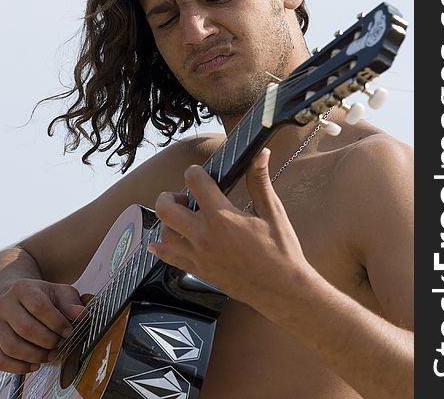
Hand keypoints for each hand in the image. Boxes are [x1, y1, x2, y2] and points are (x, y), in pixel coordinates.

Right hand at [0, 278, 84, 372]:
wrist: (16, 300)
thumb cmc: (42, 297)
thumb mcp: (60, 293)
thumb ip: (71, 303)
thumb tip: (81, 315)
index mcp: (22, 288)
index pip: (38, 306)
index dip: (56, 322)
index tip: (69, 331)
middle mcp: (4, 304)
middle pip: (25, 328)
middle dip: (47, 340)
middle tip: (60, 344)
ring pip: (11, 346)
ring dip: (34, 355)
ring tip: (50, 356)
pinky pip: (0, 360)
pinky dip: (18, 367)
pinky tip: (34, 365)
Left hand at [149, 149, 310, 314]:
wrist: (282, 290)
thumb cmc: (281, 251)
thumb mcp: (272, 211)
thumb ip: (259, 181)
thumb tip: (261, 153)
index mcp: (222, 216)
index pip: (194, 182)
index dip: (195, 172)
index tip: (200, 173)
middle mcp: (204, 235)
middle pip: (166, 208)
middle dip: (170, 196)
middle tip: (184, 197)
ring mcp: (198, 255)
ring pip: (164, 233)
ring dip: (169, 221)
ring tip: (184, 217)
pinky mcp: (198, 271)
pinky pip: (168, 258)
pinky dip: (162, 247)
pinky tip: (163, 241)